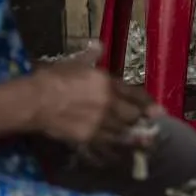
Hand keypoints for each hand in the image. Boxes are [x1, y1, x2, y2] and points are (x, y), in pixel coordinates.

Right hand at [28, 42, 162, 146]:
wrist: (36, 100)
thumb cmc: (53, 78)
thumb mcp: (74, 62)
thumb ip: (90, 56)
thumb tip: (99, 45)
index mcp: (107, 83)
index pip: (134, 94)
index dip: (147, 103)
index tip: (158, 111)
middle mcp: (108, 103)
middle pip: (132, 116)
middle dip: (140, 121)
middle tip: (149, 127)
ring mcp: (99, 122)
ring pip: (123, 132)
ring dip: (133, 136)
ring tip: (143, 141)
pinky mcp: (88, 137)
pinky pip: (107, 144)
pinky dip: (116, 147)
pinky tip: (121, 151)